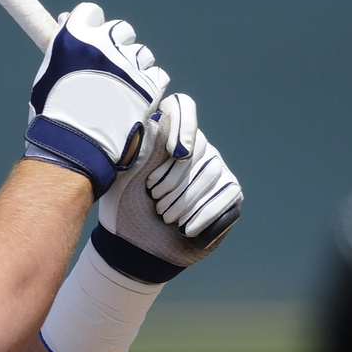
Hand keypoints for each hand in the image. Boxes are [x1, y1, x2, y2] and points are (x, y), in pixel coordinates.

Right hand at [25, 2, 168, 193]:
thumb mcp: (47, 76)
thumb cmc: (53, 116)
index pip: (91, 12)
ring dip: (134, 69)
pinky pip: (157, 76)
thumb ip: (62, 48)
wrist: (73, 148)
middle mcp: (103, 45)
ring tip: (120, 93)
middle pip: (121, 30)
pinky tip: (133, 101)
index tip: (91, 41)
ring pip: (142, 54)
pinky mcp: (148, 86)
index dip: (91, 26)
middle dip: (117, 46)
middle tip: (109, 70)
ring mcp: (128, 65)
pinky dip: (149, 87)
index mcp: (74, 38)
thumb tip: (66, 20)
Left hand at [95, 92, 242, 280]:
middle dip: (177, 179)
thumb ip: (138, 148)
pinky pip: (228, 193)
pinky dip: (207, 213)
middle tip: (157, 204)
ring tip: (167, 219)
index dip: (184, 124)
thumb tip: (155, 120)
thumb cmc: (123, 207)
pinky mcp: (228, 190)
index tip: (176, 153)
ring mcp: (214, 167)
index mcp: (164, 134)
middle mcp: (193, 146)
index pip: (182, 107)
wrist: (134, 244)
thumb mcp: (122, 177)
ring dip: (188, 199)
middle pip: (200, 147)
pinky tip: (186, 230)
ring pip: (213, 171)